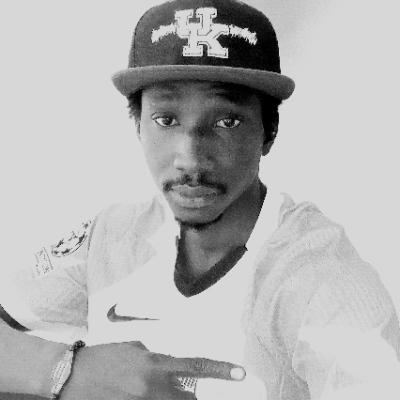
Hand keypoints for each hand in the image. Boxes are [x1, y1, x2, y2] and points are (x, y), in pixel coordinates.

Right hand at [61, 341, 244, 399]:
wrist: (73, 375)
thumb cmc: (104, 356)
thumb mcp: (133, 348)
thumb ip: (155, 357)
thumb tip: (169, 366)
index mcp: (154, 364)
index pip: (195, 367)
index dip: (220, 370)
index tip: (240, 373)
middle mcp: (152, 387)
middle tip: (201, 396)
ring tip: (169, 393)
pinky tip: (147, 397)